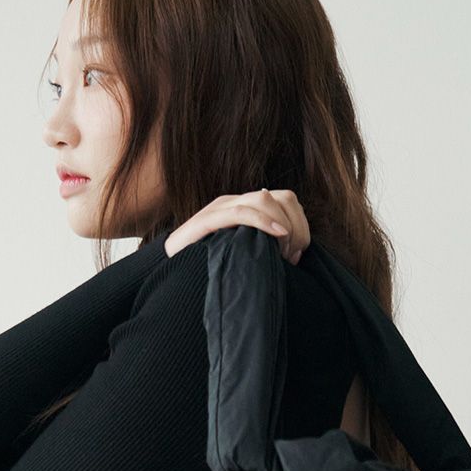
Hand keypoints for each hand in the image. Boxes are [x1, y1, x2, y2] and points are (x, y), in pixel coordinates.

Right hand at [164, 189, 309, 264]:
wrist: (169, 273)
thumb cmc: (210, 270)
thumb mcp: (245, 257)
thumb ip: (266, 249)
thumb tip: (295, 254)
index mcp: (247, 209)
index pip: (287, 201)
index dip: (301, 225)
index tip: (298, 255)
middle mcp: (236, 202)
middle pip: (284, 198)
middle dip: (298, 227)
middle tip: (291, 257)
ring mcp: (220, 208)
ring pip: (265, 200)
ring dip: (283, 226)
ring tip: (283, 253)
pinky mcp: (206, 221)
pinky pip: (241, 212)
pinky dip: (264, 221)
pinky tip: (277, 235)